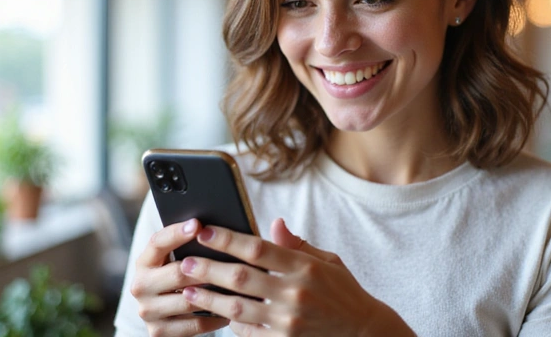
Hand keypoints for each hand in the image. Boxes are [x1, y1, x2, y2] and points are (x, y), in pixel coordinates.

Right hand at [129, 218, 230, 336]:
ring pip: (188, 300)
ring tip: (238, 288)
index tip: (198, 224)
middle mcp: (140, 286)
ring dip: (214, 295)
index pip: (158, 242)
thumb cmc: (180, 275)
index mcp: (144, 262)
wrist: (165, 314)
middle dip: (206, 267)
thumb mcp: (177, 258)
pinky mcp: (157, 331)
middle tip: (232, 262)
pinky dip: (214, 318)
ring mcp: (147, 311)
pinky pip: (193, 324)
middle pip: (177, 273)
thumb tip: (213, 228)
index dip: (177, 233)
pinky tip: (230, 311)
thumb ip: (189, 245)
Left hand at [179, 218, 415, 336]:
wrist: (363, 332)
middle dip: (209, 268)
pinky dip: (230, 323)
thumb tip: (274, 224)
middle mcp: (295, 292)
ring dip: (209, 298)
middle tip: (186, 261)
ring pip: (237, 308)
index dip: (228, 238)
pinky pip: (248, 332)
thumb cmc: (343, 291)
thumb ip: (296, 245)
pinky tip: (216, 313)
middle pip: (241, 277)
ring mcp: (288, 321)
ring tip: (189, 289)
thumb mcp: (327, 261)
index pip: (258, 248)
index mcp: (305, 266)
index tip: (205, 230)